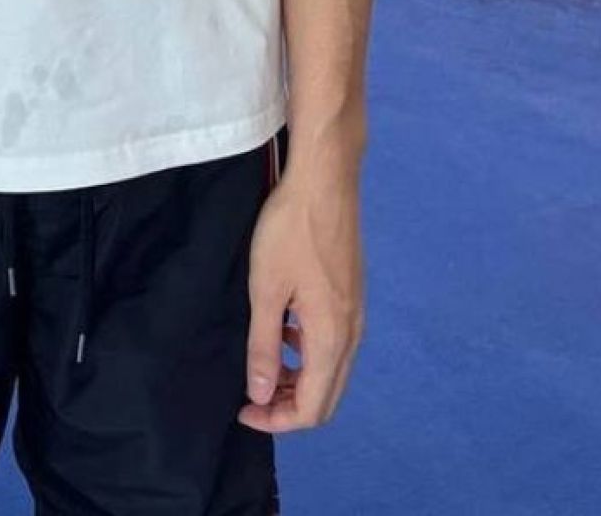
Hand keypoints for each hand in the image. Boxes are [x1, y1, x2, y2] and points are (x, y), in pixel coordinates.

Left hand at [239, 161, 364, 435]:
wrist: (325, 179)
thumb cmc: (290, 231)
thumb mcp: (266, 289)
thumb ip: (264, 345)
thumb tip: (261, 395)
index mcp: (332, 338)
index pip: (312, 408)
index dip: (276, 420)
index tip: (243, 410)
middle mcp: (353, 333)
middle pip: (327, 397)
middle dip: (289, 408)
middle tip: (253, 395)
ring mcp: (357, 313)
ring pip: (332, 371)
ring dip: (300, 380)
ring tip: (265, 363)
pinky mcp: (353, 294)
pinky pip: (335, 344)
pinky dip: (310, 354)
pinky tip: (286, 330)